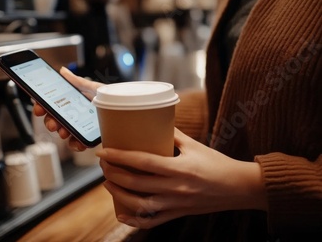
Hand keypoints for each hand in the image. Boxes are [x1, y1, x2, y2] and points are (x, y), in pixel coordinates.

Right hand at [32, 67, 103, 150]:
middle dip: (49, 122)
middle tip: (52, 124)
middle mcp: (71, 116)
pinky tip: (78, 142)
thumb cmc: (107, 97)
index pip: (50, 106)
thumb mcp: (92, 87)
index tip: (39, 108)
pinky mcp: (88, 138)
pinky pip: (77, 144)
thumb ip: (77, 81)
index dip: (42, 107)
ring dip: (61, 133)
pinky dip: (75, 144)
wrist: (123, 108)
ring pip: (63, 133)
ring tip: (64, 132)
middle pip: (53, 120)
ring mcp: (78, 128)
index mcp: (69, 103)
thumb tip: (62, 71)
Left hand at [95, 128, 266, 228]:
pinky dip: (134, 220)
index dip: (119, 156)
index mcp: (179, 168)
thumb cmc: (217, 163)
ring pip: (140, 205)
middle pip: (136, 183)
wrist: (240, 188)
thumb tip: (152, 122)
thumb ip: (172, 135)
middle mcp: (175, 188)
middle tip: (103, 164)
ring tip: (108, 183)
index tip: (103, 151)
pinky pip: (152, 222)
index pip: (142, 161)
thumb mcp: (194, 145)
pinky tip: (121, 214)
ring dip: (119, 195)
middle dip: (113, 173)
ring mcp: (176, 204)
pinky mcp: (178, 214)